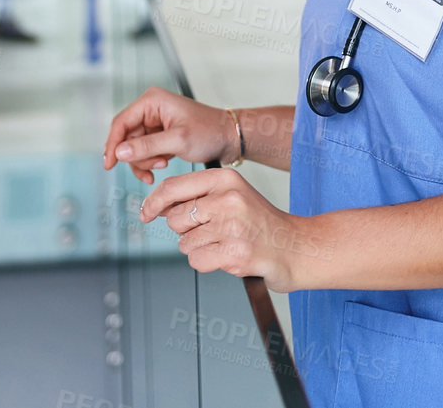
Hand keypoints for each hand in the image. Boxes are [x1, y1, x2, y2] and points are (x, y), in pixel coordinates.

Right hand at [103, 86, 234, 183]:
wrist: (229, 137)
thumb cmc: (209, 132)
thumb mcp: (177, 141)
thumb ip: (147, 146)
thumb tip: (119, 153)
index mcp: (152, 101)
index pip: (121, 122)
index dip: (112, 144)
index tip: (109, 165)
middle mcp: (150, 108)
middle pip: (125, 137)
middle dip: (136, 156)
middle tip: (151, 169)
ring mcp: (154, 121)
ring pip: (133, 146)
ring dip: (144, 160)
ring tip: (162, 165)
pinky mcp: (159, 133)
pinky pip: (143, 150)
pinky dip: (149, 161)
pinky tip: (162, 165)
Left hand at [140, 168, 318, 291]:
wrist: (297, 247)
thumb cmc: (262, 224)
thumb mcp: (234, 195)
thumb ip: (200, 196)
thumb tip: (157, 206)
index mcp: (226, 179)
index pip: (174, 187)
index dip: (153, 202)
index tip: (146, 212)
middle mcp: (228, 198)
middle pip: (175, 218)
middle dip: (186, 231)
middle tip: (212, 232)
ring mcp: (232, 226)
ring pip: (185, 243)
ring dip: (200, 249)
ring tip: (226, 244)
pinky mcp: (235, 252)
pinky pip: (196, 261)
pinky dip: (208, 263)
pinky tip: (229, 257)